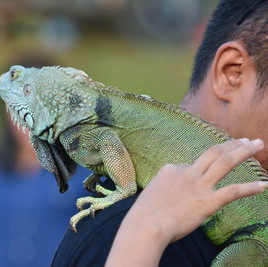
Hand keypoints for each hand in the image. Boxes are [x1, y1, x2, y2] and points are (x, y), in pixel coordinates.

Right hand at [106, 138, 267, 265]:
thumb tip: (175, 191)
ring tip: (258, 145)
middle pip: (214, 152)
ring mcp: (199, 186)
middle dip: (233, 144)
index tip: (207, 174)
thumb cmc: (145, 214)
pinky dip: (251, 188)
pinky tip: (264, 185)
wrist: (146, 225)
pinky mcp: (208, 202)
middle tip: (248, 139)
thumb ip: (167, 187)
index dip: (203, 168)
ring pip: (225, 162)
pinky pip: (233, 191)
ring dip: (243, 152)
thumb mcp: (153, 192)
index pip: (193, 164)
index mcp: (172, 169)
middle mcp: (187, 173)